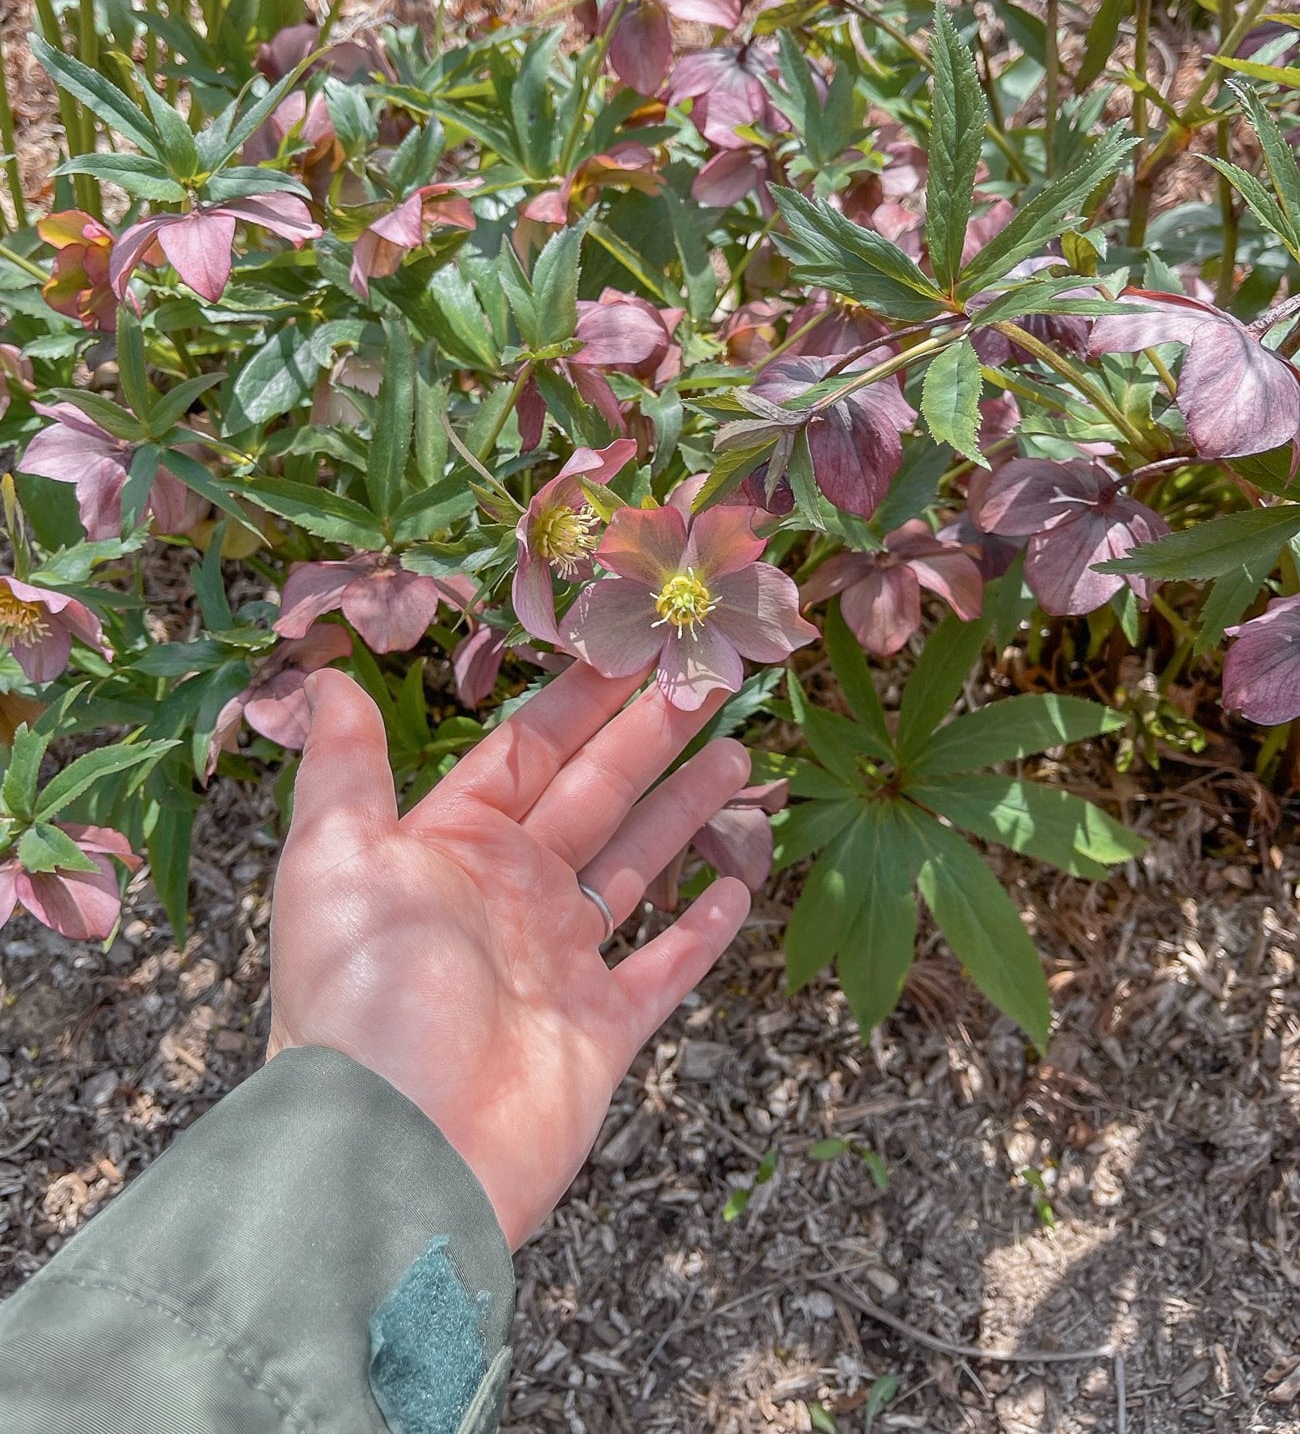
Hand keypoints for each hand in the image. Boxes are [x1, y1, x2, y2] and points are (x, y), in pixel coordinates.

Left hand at [265, 664, 752, 1248]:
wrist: (395, 1150)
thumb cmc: (362, 993)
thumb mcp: (336, 858)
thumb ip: (345, 765)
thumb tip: (325, 678)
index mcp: (449, 848)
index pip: (528, 752)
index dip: (580, 699)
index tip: (632, 646)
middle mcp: (507, 896)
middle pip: (594, 796)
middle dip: (649, 740)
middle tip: (710, 684)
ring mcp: (557, 963)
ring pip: (636, 869)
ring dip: (684, 813)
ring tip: (739, 759)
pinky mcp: (600, 1030)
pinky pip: (662, 970)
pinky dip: (700, 933)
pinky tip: (738, 889)